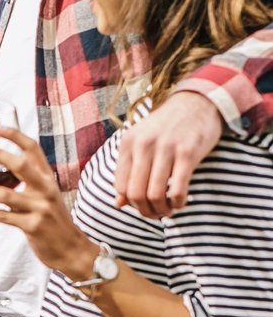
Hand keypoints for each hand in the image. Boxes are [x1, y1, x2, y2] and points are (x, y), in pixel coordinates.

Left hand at [0, 126, 96, 279]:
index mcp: (47, 177)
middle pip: (21, 165)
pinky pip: (3, 217)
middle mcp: (45, 189)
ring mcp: (40, 208)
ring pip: (5, 195)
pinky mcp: (32, 226)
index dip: (15, 136)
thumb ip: (28, 181)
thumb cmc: (52, 219)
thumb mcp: (46, 194)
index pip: (33, 149)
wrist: (71, 249)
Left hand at [113, 92, 222, 217]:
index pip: (121, 186)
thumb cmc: (166, 127)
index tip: (143, 205)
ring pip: (154, 194)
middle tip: (156, 214)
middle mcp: (143, 145)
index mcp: (128, 143)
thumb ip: (128, 170)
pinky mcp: (188, 153)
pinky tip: (180, 203)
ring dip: (161, 210)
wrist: (197, 102)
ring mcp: (165, 148)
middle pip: (136, 193)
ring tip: (168, 210)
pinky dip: (177, 203)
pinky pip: (176, 189)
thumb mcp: (141, 142)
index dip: (131, 203)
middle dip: (145, 211)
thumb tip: (118, 205)